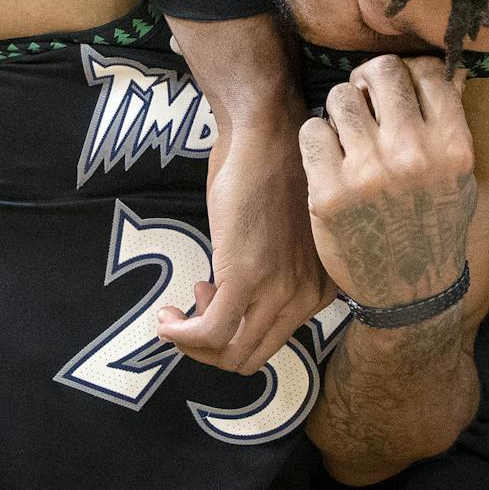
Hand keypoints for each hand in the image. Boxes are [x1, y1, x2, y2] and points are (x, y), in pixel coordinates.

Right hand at [156, 109, 334, 374]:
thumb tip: (236, 295)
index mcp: (321, 287)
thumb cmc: (269, 170)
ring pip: (232, 355)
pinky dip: (181, 335)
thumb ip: (272, 272)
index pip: (275, 342)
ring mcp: (279, 290)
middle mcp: (309, 296)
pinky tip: (167, 316)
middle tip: (192, 306)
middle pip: (253, 356)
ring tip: (176, 312)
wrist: (265, 132)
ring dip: (193, 344)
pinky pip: (209, 334)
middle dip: (212, 345)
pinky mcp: (245, 278)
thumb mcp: (283, 235)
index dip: (235, 329)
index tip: (212, 295)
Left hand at [299, 56, 475, 307]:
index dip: (408, 72)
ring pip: (341, 96)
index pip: (428, 71)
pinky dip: (316, 137)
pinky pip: (311, 130)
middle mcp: (413, 155)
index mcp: (453, 147)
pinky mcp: (329, 193)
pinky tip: (327, 156)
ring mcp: (369, 173)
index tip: (397, 88)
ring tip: (346, 132)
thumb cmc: (434, 225)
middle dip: (369, 81)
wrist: (409, 293)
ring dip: (340, 108)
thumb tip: (448, 67)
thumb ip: (450, 122)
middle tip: (364, 101)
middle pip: (382, 71)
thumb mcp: (459, 176)